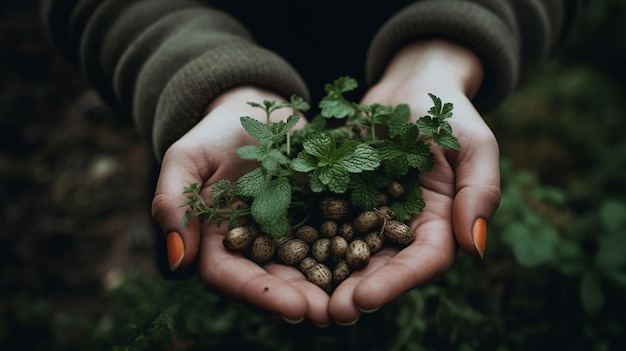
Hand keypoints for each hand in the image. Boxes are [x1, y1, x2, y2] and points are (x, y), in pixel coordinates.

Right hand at [151, 86, 332, 324]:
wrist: (256, 111)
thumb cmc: (214, 133)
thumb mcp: (186, 159)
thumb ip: (173, 202)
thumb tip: (178, 259)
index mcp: (215, 239)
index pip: (231, 275)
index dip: (260, 292)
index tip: (293, 307)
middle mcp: (253, 243)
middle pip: (273, 277)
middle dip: (300, 297)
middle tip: (329, 313)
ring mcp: (286, 230)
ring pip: (305, 263)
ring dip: (327, 283)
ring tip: (353, 300)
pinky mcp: (314, 213)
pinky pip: (331, 232)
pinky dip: (346, 247)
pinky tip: (369, 258)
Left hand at [328, 40, 500, 323]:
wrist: (408, 85)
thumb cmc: (448, 111)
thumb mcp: (474, 144)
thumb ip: (480, 191)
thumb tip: (476, 248)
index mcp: (436, 220)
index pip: (421, 260)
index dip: (396, 282)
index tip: (365, 297)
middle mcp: (400, 224)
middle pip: (381, 264)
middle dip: (357, 289)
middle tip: (330, 311)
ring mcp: (367, 211)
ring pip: (347, 248)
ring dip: (328, 273)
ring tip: (303, 294)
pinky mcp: (339, 194)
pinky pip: (321, 216)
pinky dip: (305, 235)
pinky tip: (281, 250)